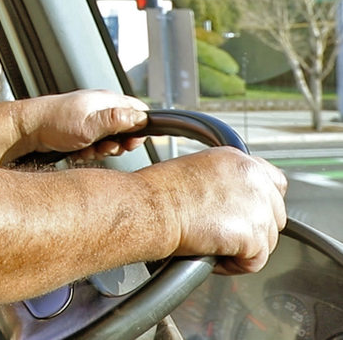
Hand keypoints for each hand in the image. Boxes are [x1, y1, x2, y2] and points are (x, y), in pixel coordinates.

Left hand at [11, 89, 148, 161]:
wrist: (26, 129)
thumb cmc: (54, 123)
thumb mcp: (89, 126)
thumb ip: (116, 122)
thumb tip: (141, 118)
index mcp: (105, 100)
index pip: (138, 110)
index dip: (139, 129)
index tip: (130, 144)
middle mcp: (99, 107)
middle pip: (125, 129)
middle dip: (117, 145)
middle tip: (103, 149)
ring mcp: (89, 118)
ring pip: (108, 140)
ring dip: (100, 150)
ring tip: (84, 151)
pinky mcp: (79, 129)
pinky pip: (93, 144)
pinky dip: (88, 151)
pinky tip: (76, 153)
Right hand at [143, 147, 287, 273]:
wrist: (151, 208)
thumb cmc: (157, 192)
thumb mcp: (195, 169)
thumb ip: (223, 181)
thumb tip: (228, 200)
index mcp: (239, 160)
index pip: (275, 182)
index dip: (262, 202)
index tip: (247, 213)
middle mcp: (254, 179)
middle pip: (275, 215)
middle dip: (253, 229)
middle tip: (223, 233)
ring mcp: (258, 207)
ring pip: (267, 241)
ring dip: (243, 248)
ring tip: (211, 244)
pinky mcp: (254, 235)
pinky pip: (255, 261)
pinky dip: (234, 265)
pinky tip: (212, 255)